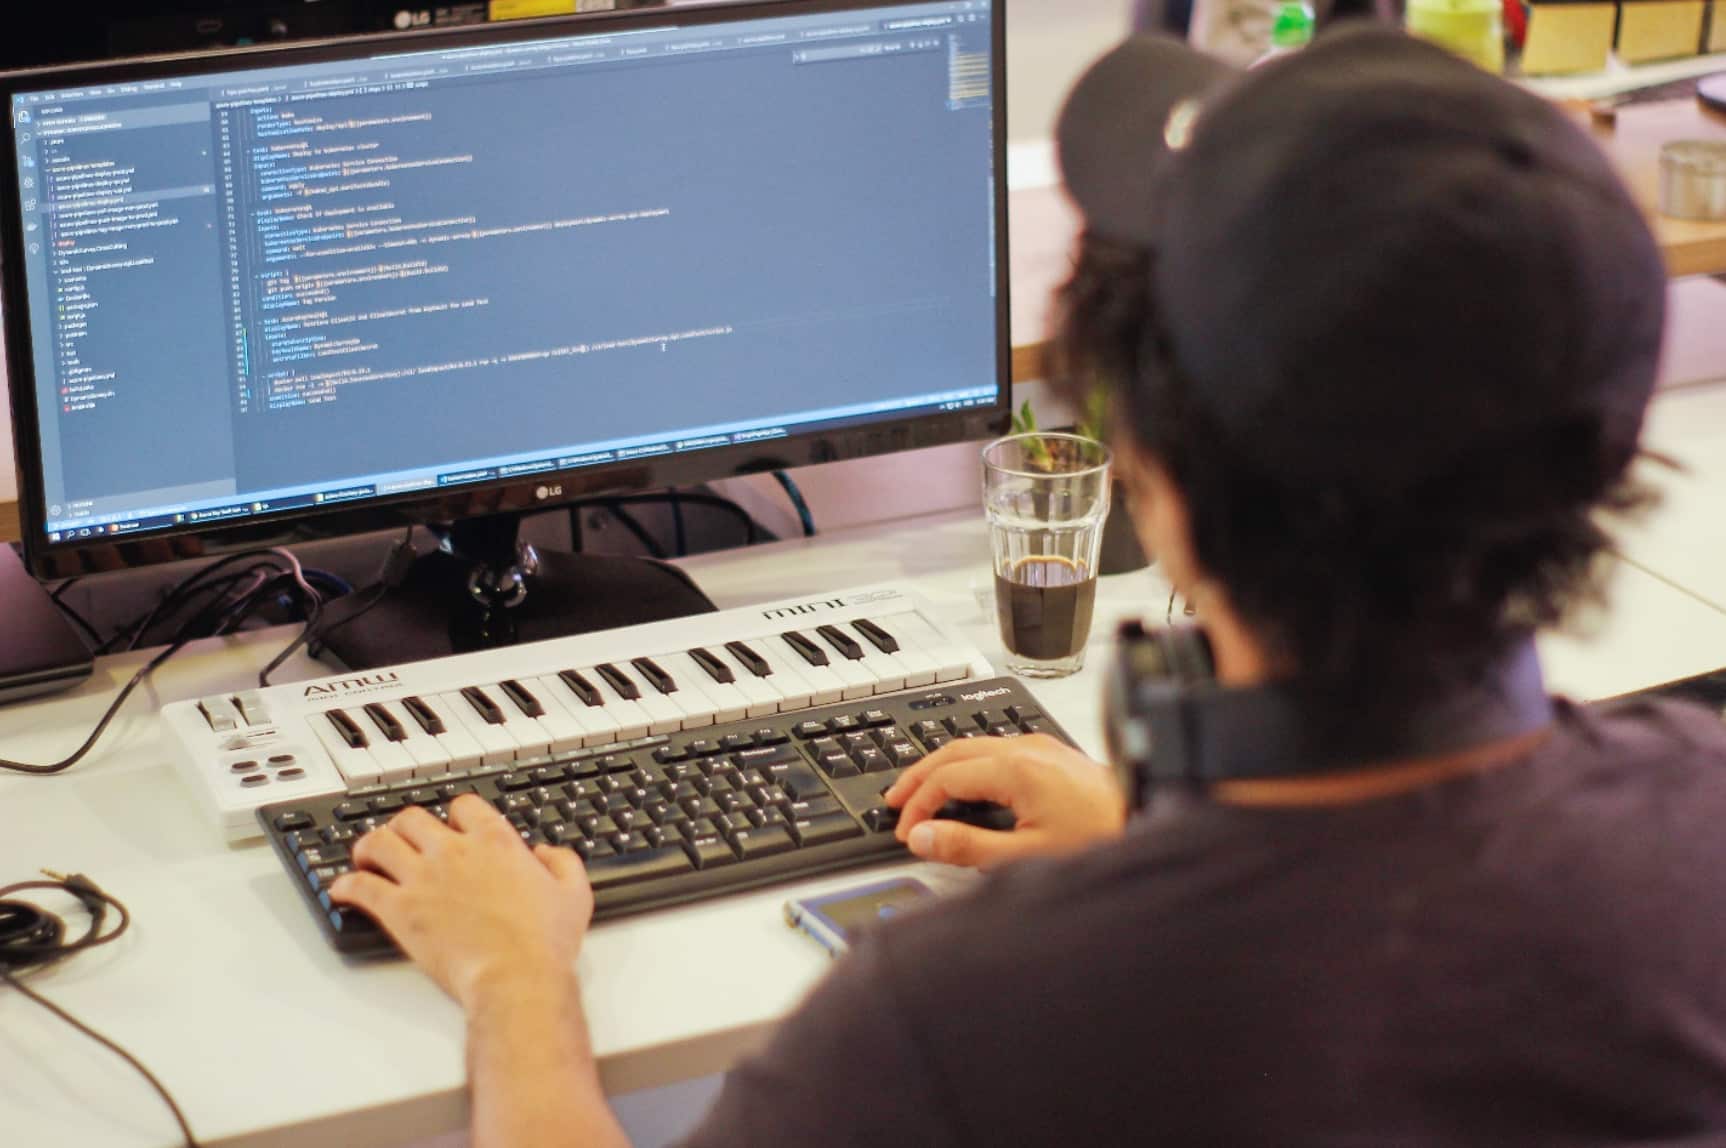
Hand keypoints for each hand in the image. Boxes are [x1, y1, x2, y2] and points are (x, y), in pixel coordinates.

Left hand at [330, 795, 593, 1009]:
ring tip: (366, 857)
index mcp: (495, 842)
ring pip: (379, 843)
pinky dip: (346, 886)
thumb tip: (546, 853)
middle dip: (404, 826)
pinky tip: (342, 890)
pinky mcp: (400, 911)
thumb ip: (562, 862)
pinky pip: (361, 888)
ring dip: (369, 847)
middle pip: (412, 818)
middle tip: (402, 840)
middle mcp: (453, 852)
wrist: (516, 978)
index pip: (463, 806)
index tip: (453, 827)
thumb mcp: (574, 893)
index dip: (455, 815)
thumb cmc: (544, 942)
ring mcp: (422, 879)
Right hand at [884, 735, 1126, 868]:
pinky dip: (969, 767)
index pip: (946, 778)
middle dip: (919, 776)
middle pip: (953, 751)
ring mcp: (1041, 748)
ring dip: (942, 768)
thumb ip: (968, 847)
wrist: (1151, 821)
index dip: (918, 804)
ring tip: (922, 792)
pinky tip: (967, 786)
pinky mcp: (1053, 756)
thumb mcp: (1026, 855)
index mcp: (1016, 768)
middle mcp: (1026, 749)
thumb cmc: (1101, 838)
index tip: (905, 830)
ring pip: (974, 746)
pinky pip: (997, 751)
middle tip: (894, 800)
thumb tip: (923, 836)